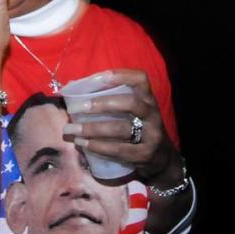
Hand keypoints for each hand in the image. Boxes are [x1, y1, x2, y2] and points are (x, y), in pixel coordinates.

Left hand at [61, 69, 177, 180]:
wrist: (162, 158)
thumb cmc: (139, 128)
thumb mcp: (135, 112)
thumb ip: (113, 101)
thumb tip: (75, 92)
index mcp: (147, 99)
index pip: (140, 79)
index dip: (120, 75)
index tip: (96, 78)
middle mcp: (152, 114)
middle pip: (130, 103)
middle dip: (101, 104)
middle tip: (76, 108)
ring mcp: (151, 135)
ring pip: (121, 129)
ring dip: (93, 129)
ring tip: (72, 130)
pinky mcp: (145, 155)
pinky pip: (119, 150)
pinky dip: (98, 147)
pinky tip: (83, 144)